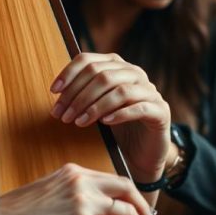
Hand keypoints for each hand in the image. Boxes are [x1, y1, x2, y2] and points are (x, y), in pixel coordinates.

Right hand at [0, 163, 156, 214]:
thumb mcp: (46, 195)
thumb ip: (70, 196)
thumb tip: (89, 214)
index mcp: (73, 172)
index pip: (113, 180)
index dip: (130, 196)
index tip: (138, 211)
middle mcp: (82, 182)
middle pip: (128, 190)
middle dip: (144, 210)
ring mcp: (84, 201)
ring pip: (127, 213)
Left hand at [51, 53, 171, 184]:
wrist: (143, 154)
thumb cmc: (116, 130)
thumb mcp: (97, 107)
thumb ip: (83, 94)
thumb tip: (58, 89)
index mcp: (118, 68)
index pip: (90, 60)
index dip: (69, 73)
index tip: (54, 91)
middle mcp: (136, 74)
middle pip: (103, 75)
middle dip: (78, 95)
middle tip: (63, 115)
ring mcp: (150, 92)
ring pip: (121, 90)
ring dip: (95, 106)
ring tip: (79, 122)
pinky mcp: (161, 112)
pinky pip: (140, 108)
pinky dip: (120, 114)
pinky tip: (105, 123)